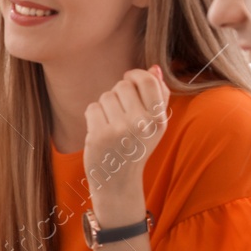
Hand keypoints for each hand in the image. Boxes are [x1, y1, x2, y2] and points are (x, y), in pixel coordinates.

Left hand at [83, 67, 167, 216]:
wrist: (118, 181)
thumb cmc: (137, 148)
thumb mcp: (155, 126)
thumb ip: (158, 97)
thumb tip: (153, 68)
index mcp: (158, 120)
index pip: (148, 81)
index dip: (135, 75)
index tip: (129, 79)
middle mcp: (141, 124)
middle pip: (123, 86)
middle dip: (118, 93)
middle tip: (120, 111)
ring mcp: (118, 130)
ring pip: (106, 96)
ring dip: (105, 106)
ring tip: (111, 123)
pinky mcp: (98, 136)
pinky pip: (92, 108)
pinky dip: (93, 116)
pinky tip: (100, 130)